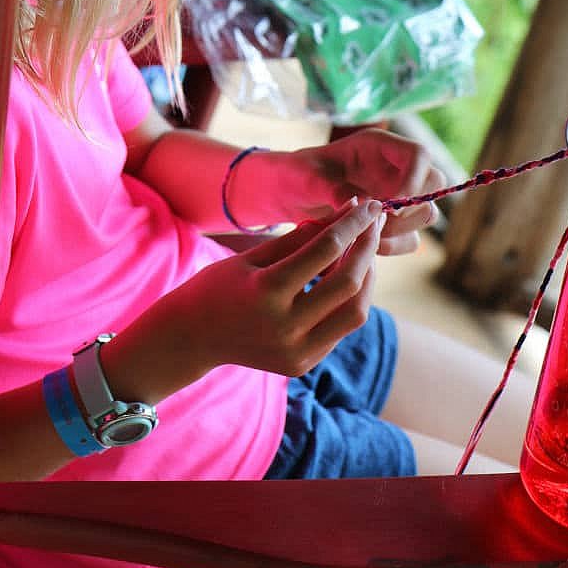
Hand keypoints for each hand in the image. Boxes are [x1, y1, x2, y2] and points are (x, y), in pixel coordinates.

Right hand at [170, 199, 384, 377]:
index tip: (368, 204)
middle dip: (367, 247)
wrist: (191, 338)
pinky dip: (351, 300)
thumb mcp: (254, 255)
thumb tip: (346, 213)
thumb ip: (301, 237)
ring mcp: (296, 351)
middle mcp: (284, 327)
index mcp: (266, 291)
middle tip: (376, 222)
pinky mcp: (303, 363)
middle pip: (347, 283)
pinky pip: (341, 329)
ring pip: (355, 313)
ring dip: (367, 277)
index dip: (352, 224)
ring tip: (365, 250)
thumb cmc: (218, 286)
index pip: (325, 250)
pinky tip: (348, 276)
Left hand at [256, 130, 446, 254]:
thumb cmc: (297, 175)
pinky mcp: (392, 222)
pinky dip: (393, 247)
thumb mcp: (308, 177)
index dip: (414, 180)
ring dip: (402, 231)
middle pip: (434, 183)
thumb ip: (333, 188)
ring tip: (366, 237)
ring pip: (427, 214)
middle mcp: (394, 169)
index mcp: (378, 147)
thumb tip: (364, 204)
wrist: (289, 196)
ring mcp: (397, 196)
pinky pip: (410, 239)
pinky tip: (364, 248)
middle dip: (411, 208)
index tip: (390, 204)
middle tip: (378, 222)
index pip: (419, 155)